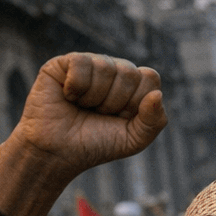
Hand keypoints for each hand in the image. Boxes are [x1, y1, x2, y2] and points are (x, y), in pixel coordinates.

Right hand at [11, 54, 164, 180]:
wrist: (58, 152)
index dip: (136, 102)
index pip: (150, 77)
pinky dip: (76, 86)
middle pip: (130, 72)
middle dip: (115, 102)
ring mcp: (89, 64)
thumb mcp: (135, 139)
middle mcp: (113, 70)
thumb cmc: (97, 144)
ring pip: (106, 67)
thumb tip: (157, 94)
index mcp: (134, 85)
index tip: (120, 116)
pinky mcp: (62, 64)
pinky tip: (67, 96)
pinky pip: (80, 62)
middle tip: (99, 113)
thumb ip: (155, 120)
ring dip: (95, 97)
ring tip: (83, 106)